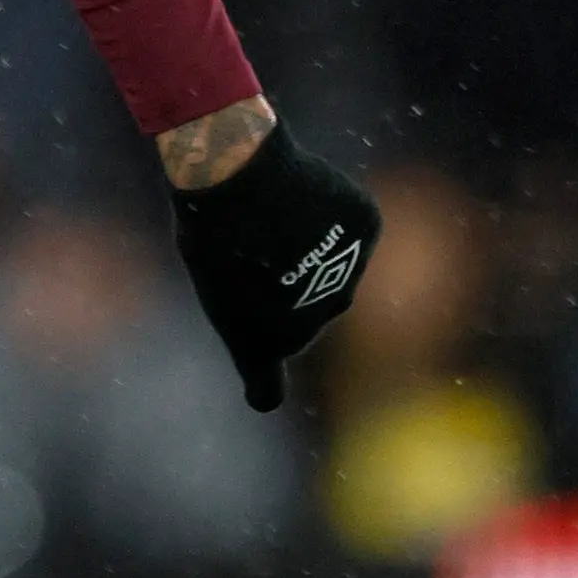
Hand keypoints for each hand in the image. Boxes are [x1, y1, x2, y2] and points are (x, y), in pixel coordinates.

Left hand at [165, 114, 380, 412]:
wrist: (242, 183)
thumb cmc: (210, 225)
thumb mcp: (211, 266)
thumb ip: (247, 287)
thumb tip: (282, 270)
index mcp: (258, 343)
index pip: (264, 386)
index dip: (262, 387)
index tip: (261, 395)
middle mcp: (312, 324)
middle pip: (301, 306)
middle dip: (284, 283)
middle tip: (252, 247)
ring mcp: (348, 278)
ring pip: (331, 262)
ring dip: (308, 242)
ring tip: (273, 213)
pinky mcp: (366, 232)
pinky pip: (348, 222)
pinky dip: (330, 208)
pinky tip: (304, 193)